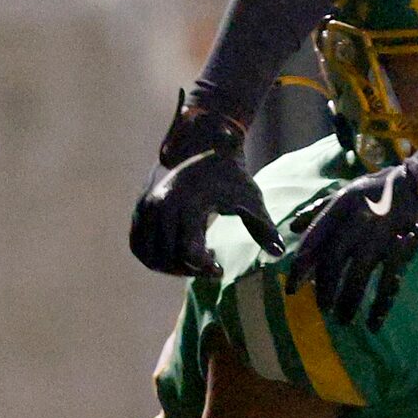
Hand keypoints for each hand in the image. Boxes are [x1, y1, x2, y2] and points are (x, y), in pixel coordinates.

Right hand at [129, 90, 283, 276]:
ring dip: (170, 267)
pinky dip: (154, 257)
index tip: (219, 269)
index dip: (205, 269)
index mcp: (190, 204)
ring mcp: (147, 207)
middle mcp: (163, 206)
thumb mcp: (251, 199)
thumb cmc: (231, 176)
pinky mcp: (139, 210)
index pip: (189, 252)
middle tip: (209, 268)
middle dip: (190, 270)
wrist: (202, 146)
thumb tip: (279, 253)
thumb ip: (264, 228)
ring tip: (193, 261)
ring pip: (150, 256)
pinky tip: (177, 254)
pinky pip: (138, 246)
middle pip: (168, 258)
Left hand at [288, 148, 417, 330]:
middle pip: (333, 261)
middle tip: (322, 308)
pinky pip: (389, 283)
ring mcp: (381, 236)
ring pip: (358, 276)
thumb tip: (292, 228)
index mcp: (341, 204)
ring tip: (342, 320)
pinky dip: (380, 306)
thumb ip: (319, 209)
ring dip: (348, 301)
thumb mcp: (349, 191)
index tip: (292, 289)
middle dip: (325, 288)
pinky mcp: (403, 250)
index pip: (314, 239)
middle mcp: (357, 220)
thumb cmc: (383, 188)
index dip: (301, 267)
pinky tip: (373, 323)